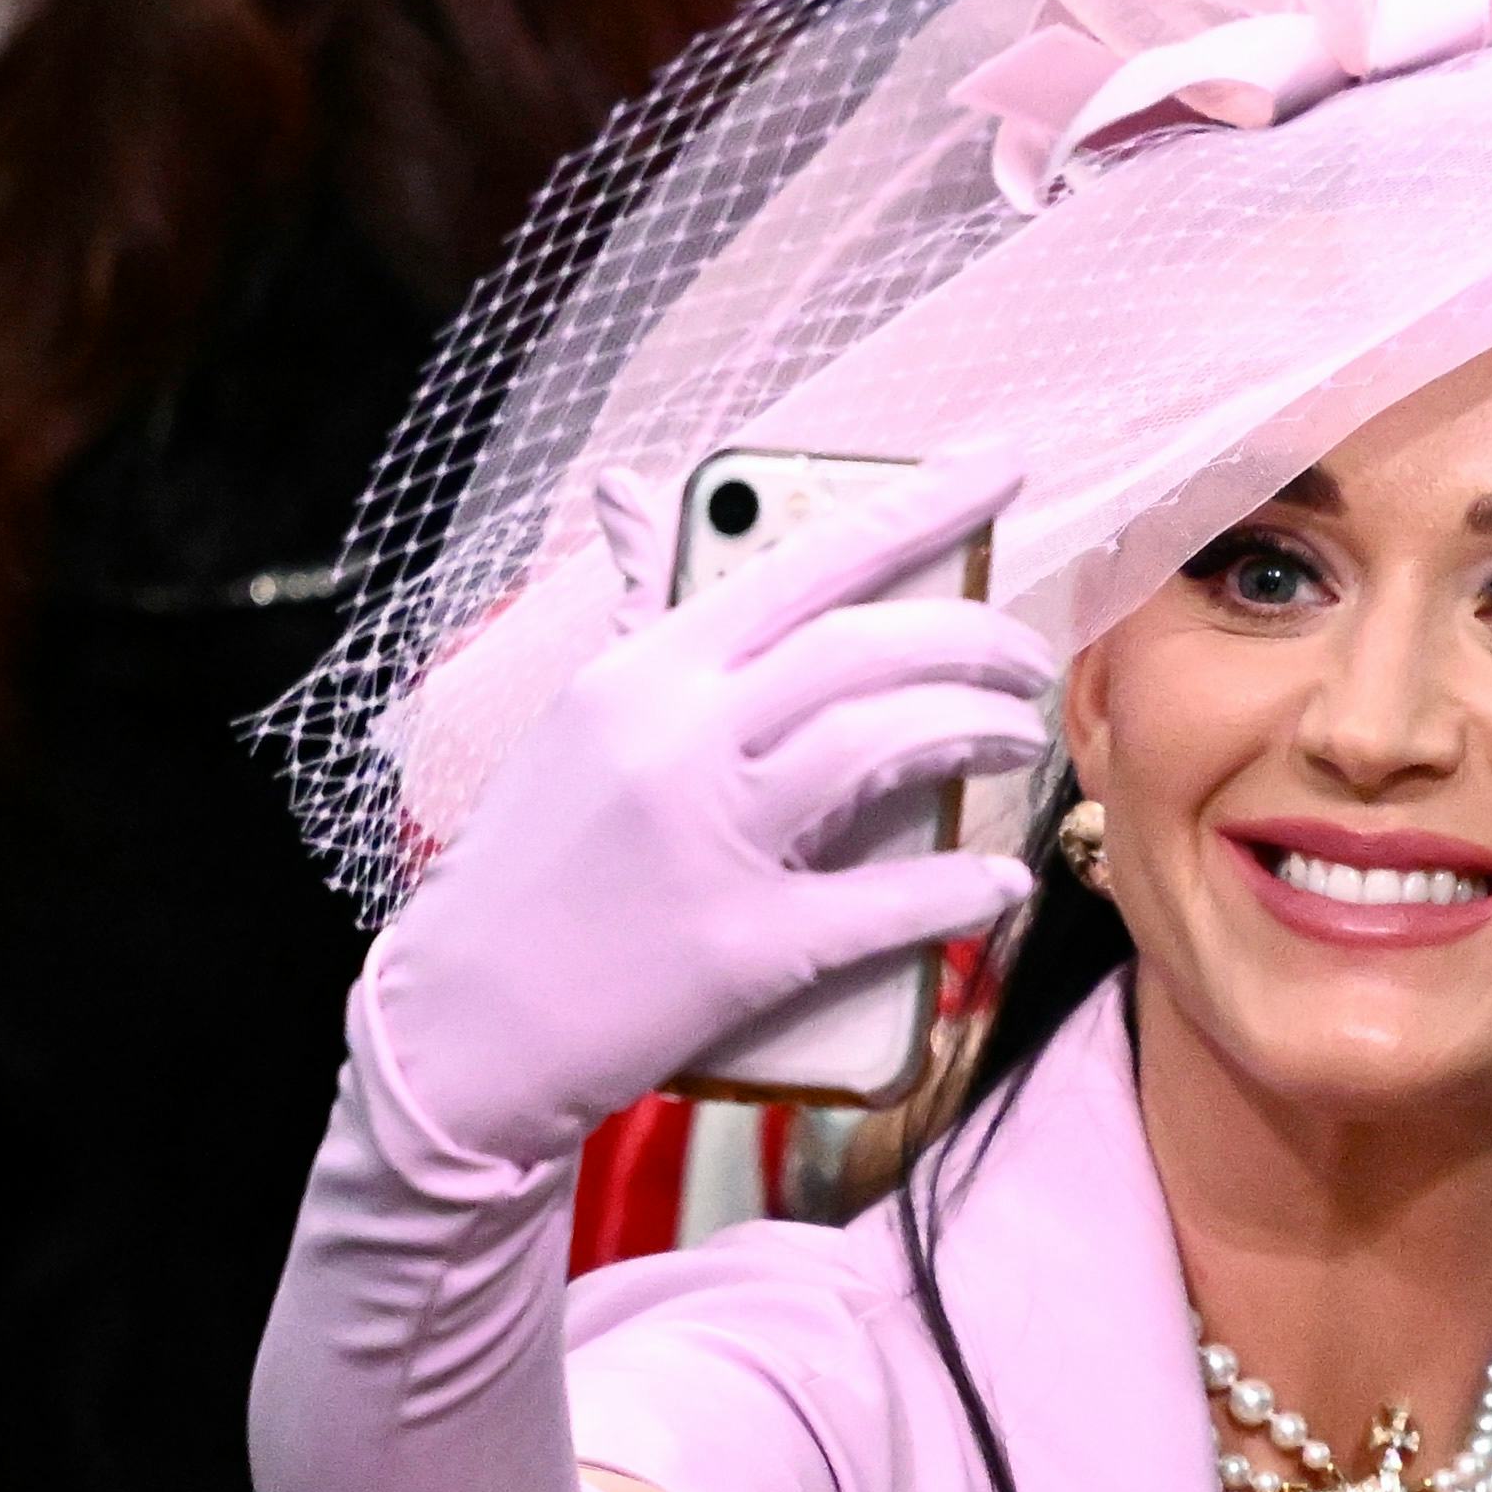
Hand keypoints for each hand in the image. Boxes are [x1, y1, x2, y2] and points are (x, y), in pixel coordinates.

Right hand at [362, 458, 1052, 1170]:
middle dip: (973, 641)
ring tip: (1020, 739)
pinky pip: (882, 902)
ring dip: (978, 733)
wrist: (462, 1020)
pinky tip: (1002, 880)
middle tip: (1030, 663)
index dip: (920, 508)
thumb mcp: (577, 717)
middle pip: (862, 651)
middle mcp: (676, 739)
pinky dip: (958, 888)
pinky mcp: (741, 948)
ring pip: (882, 747)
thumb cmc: (532, 863)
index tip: (1006, 471)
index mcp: (643, 672)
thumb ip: (638, 610)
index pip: (806, 561)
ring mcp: (710, 842)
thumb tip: (629, 490)